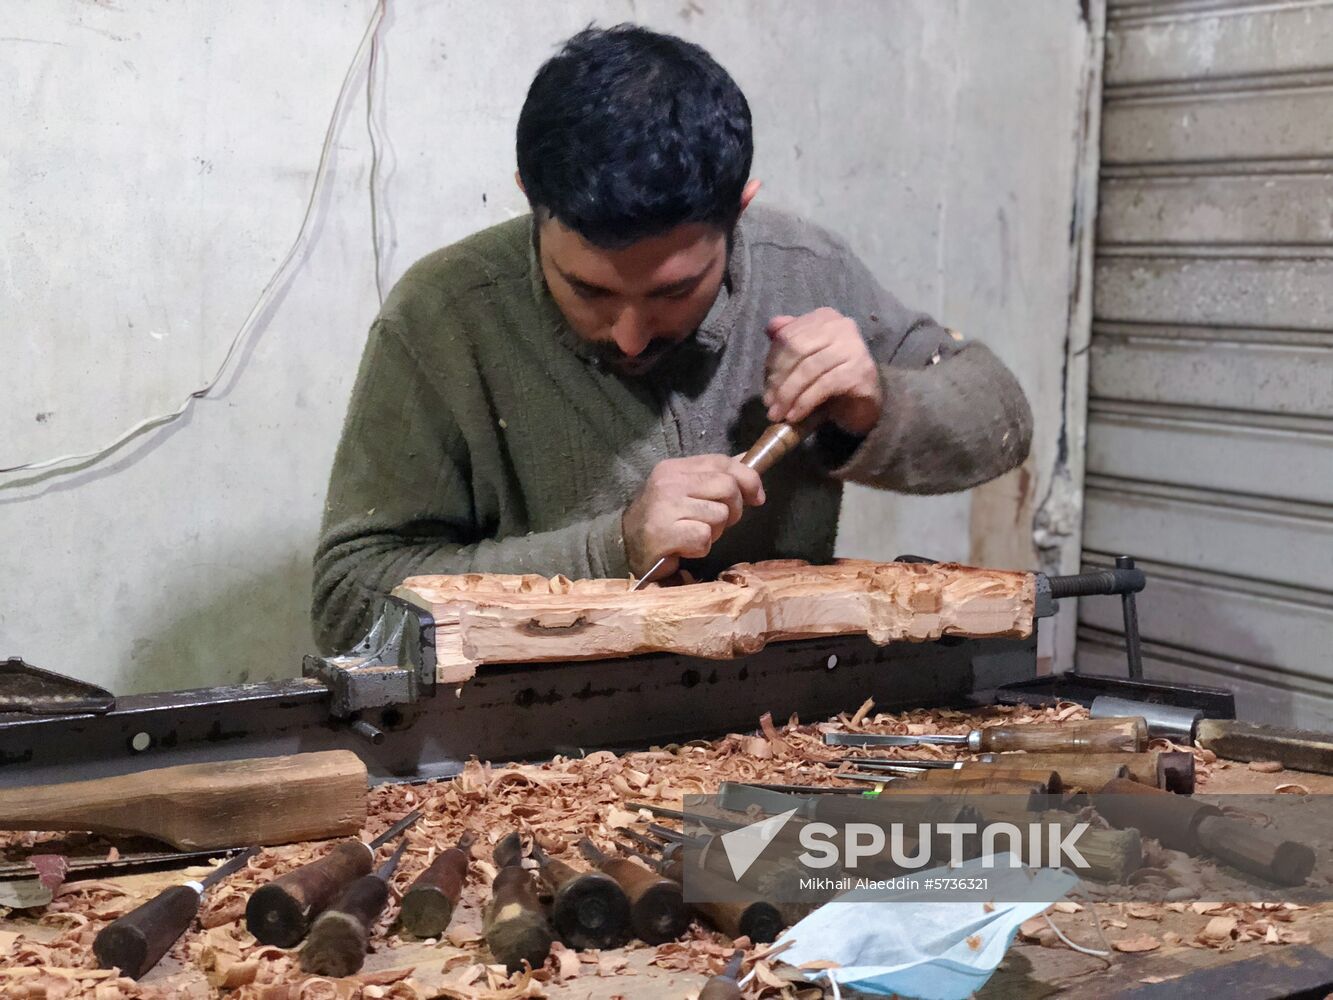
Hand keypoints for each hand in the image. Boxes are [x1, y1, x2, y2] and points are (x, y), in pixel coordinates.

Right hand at [622, 455, 765, 577]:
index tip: (757, 498)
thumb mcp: (687, 490)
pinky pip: (704, 538)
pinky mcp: (663, 532)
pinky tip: (684, 547)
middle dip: (732, 510)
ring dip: (714, 532)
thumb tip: (749, 458)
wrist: (625, 546)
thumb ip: (715, 475)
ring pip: (719, 516)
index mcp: (675, 467)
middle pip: (727, 488)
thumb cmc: (663, 519)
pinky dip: (700, 548)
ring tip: (694, 533)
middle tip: (717, 523)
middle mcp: (669, 482)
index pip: (723, 462)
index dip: (749, 479)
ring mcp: (665, 506)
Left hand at [764, 308, 882, 435]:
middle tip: (770, 404)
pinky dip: (805, 402)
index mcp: (825, 318)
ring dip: (789, 395)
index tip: (766, 389)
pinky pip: (824, 385)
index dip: (772, 364)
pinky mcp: (860, 371)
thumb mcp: (806, 359)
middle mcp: (842, 326)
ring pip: (808, 368)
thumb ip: (790, 341)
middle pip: (796, 349)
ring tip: (779, 414)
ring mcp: (854, 347)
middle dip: (779, 380)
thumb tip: (770, 327)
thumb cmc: (833, 380)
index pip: (788, 335)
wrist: (866, 404)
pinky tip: (795, 415)